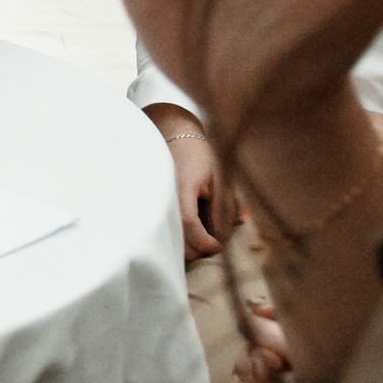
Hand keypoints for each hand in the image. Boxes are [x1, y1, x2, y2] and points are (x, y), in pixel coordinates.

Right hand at [144, 103, 224, 258]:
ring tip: (202, 238)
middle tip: (213, 245)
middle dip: (197, 249)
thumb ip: (223, 206)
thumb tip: (228, 234)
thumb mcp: (216, 177)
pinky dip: (178, 234)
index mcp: (181, 187)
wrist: (172, 133)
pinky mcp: (154, 202)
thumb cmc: (197, 153)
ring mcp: (156, 199)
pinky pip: (165, 226)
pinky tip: (189, 229)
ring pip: (168, 236)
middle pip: (175, 237)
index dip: (203, 241)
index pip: (188, 223)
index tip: (216, 246)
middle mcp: (165, 195)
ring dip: (187, 244)